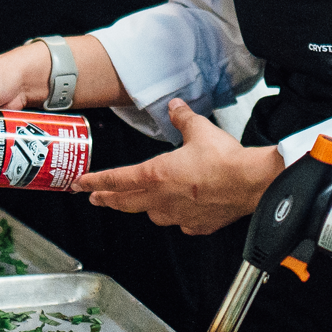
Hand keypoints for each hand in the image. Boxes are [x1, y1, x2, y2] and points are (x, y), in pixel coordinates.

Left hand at [72, 100, 281, 234]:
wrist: (250, 184)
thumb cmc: (224, 161)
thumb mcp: (199, 130)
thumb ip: (183, 119)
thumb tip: (176, 107)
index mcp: (156, 174)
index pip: (116, 179)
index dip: (95, 180)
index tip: (81, 183)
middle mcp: (162, 198)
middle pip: (125, 202)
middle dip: (107, 199)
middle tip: (95, 198)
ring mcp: (178, 215)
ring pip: (150, 214)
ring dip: (140, 208)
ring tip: (136, 203)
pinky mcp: (197, 224)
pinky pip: (180, 222)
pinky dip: (176, 217)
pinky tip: (179, 213)